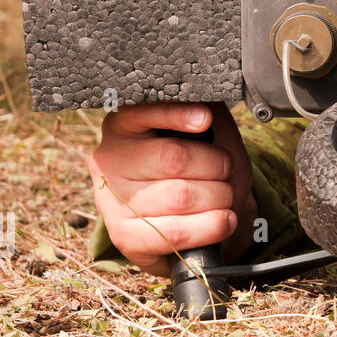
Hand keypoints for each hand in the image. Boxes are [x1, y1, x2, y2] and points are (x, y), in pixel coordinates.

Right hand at [88, 102, 256, 276]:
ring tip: (226, 196)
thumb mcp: (206, 130)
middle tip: (226, 171)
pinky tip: (225, 220)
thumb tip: (212, 100)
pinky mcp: (124, 236)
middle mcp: (109, 160)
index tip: (206, 118)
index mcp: (123, 125)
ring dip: (220, 197)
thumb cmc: (199, 167)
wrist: (193, 219)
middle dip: (216, 166)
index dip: (176, 115)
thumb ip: (206, 109)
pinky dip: (212, 225)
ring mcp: (112, 201)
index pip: (143, 113)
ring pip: (180, 196)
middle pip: (174, 158)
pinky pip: (176, 231)